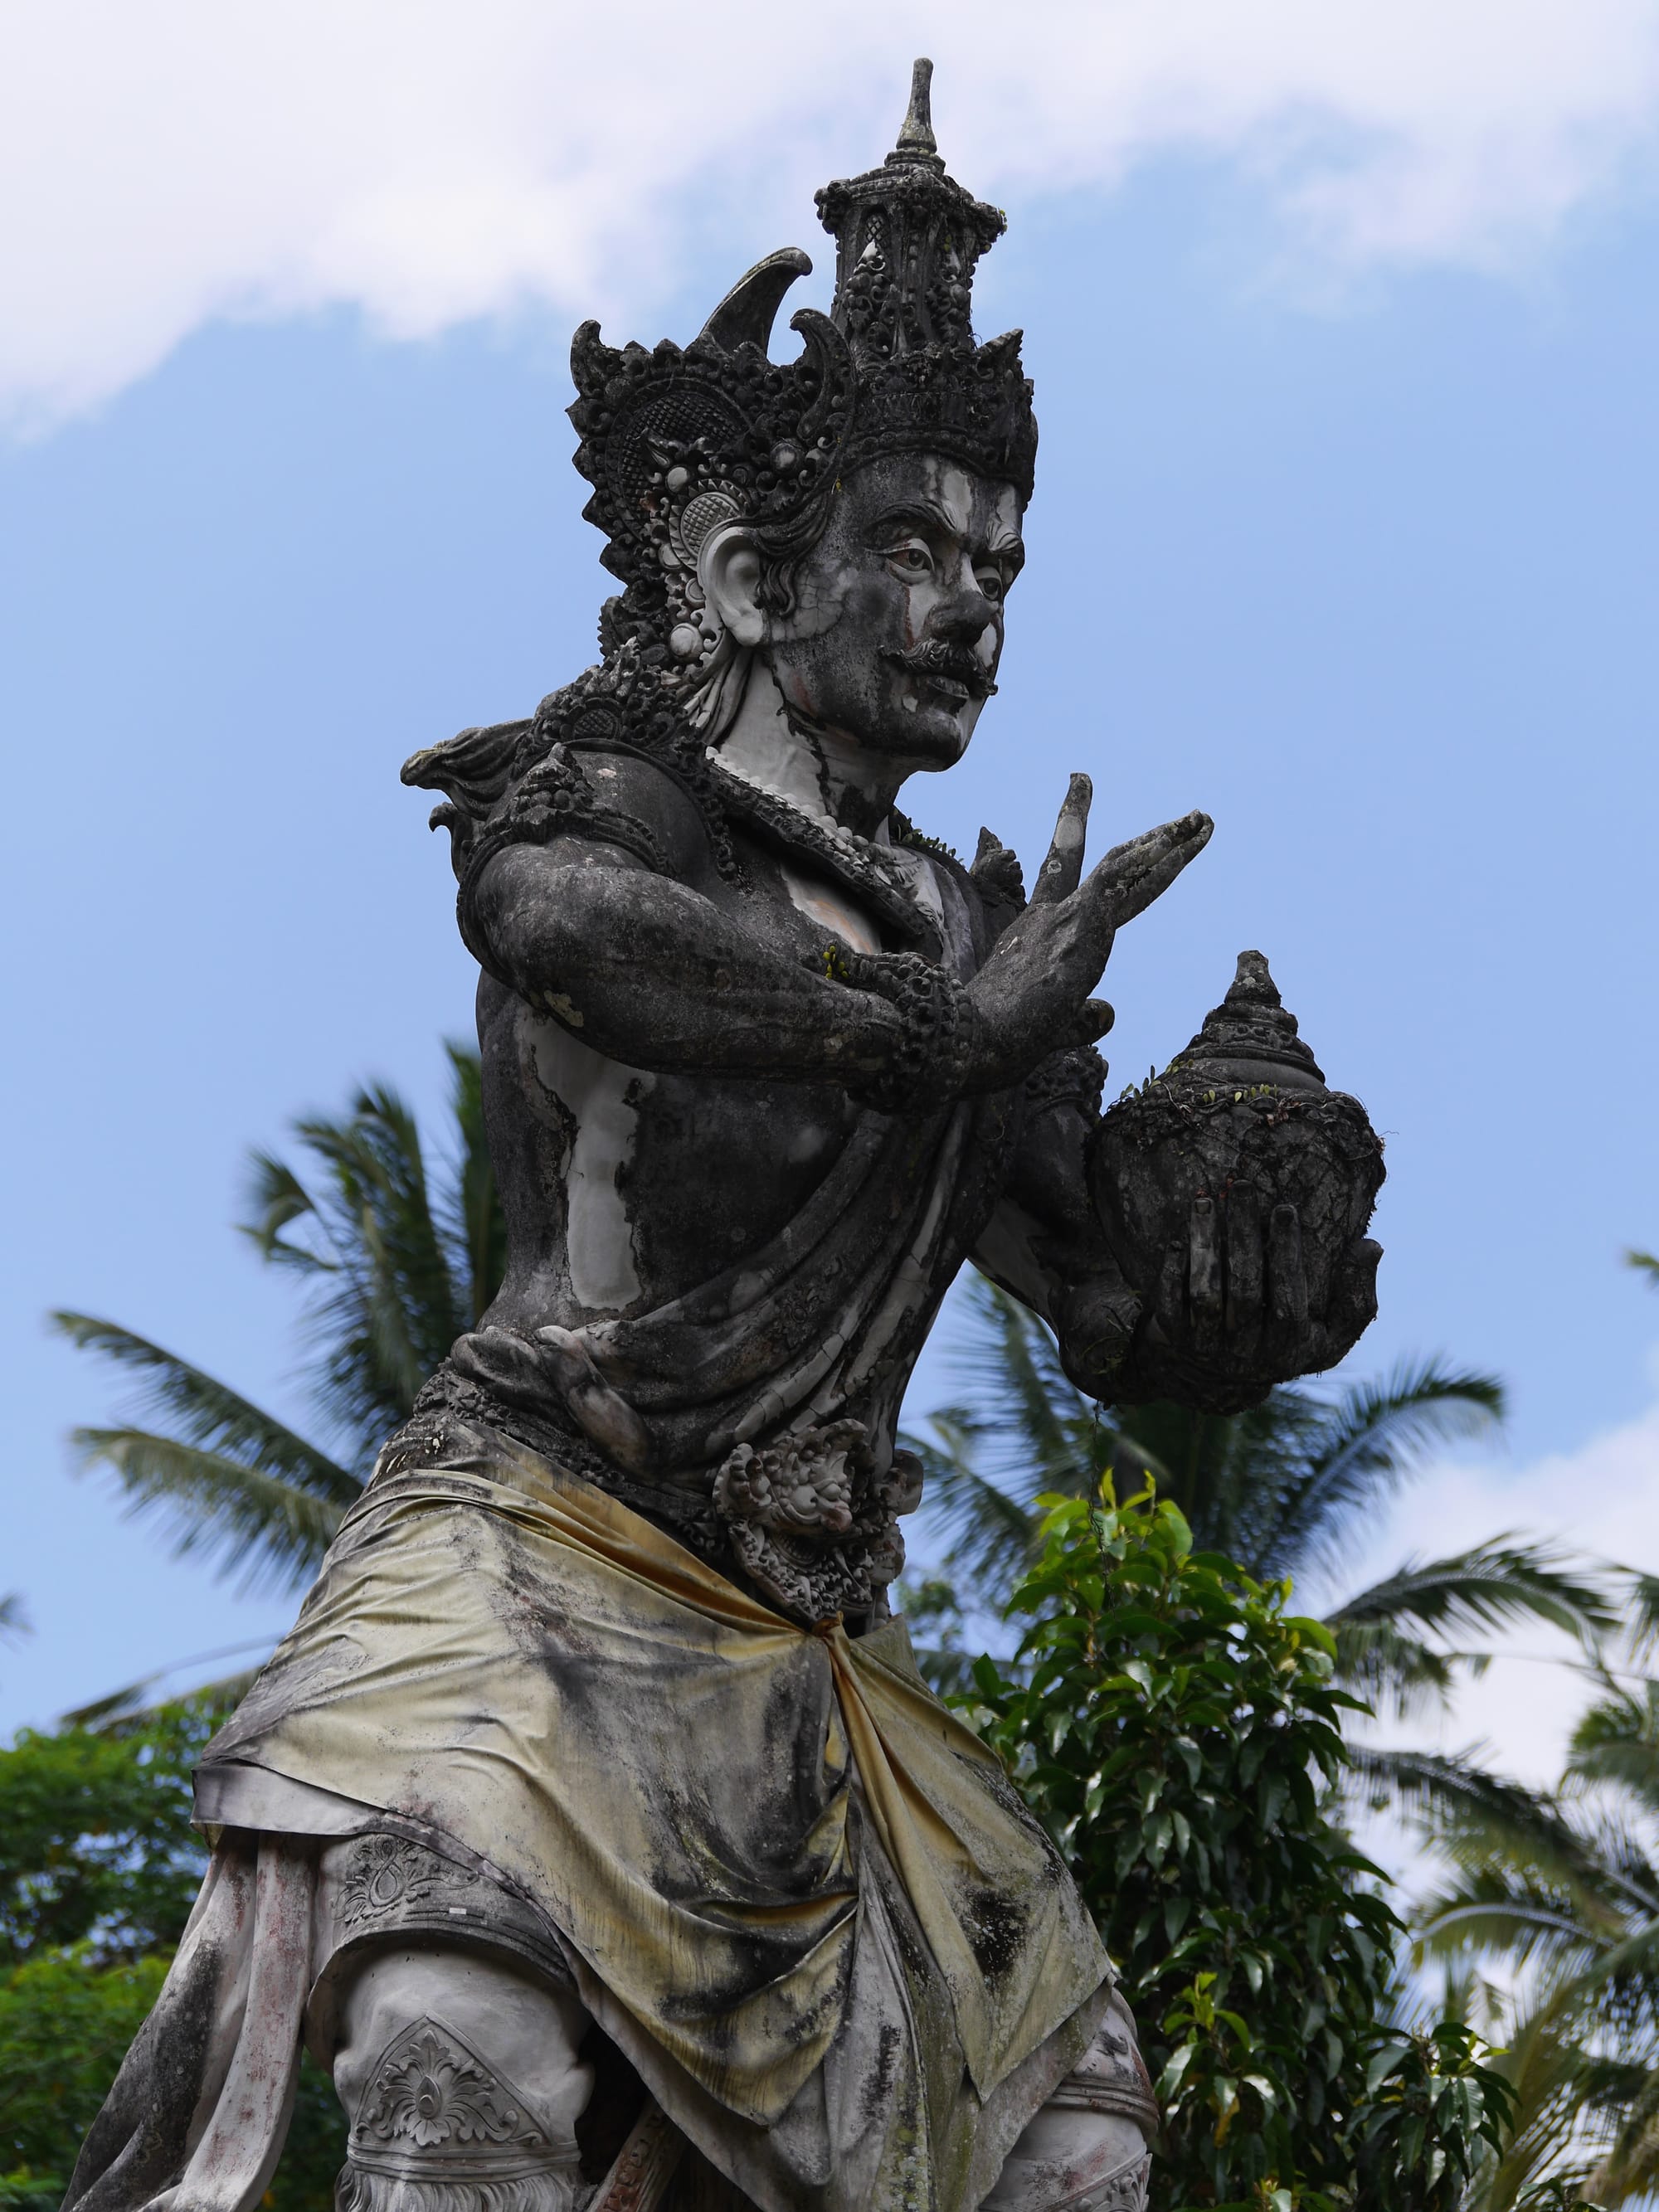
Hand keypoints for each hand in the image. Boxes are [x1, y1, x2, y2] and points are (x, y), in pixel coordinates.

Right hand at [963, 777, 1212, 1093]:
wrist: (973, 1037)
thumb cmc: (998, 1042)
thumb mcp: (1051, 1029)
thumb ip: (1083, 1019)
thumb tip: (1107, 1012)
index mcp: (1031, 936)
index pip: (1054, 886)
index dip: (1060, 856)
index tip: (1060, 827)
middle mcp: (1046, 917)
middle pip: (1072, 857)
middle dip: (1075, 814)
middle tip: (1080, 778)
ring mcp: (1065, 917)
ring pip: (1121, 865)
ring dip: (1165, 842)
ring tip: (1200, 820)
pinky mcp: (1082, 922)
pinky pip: (1126, 877)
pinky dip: (1156, 855)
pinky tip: (1183, 837)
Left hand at [1134, 1194, 1381, 1410]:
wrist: (1222, 1380)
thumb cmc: (1287, 1340)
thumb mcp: (1330, 1333)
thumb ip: (1357, 1297)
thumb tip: (1371, 1246)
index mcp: (1288, 1348)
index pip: (1288, 1300)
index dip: (1286, 1254)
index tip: (1285, 1208)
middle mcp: (1246, 1353)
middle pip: (1244, 1292)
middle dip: (1244, 1235)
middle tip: (1242, 1186)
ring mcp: (1206, 1347)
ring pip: (1205, 1294)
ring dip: (1205, 1245)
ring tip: (1205, 1201)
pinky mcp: (1173, 1338)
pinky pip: (1170, 1304)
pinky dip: (1172, 1271)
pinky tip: (1177, 1237)